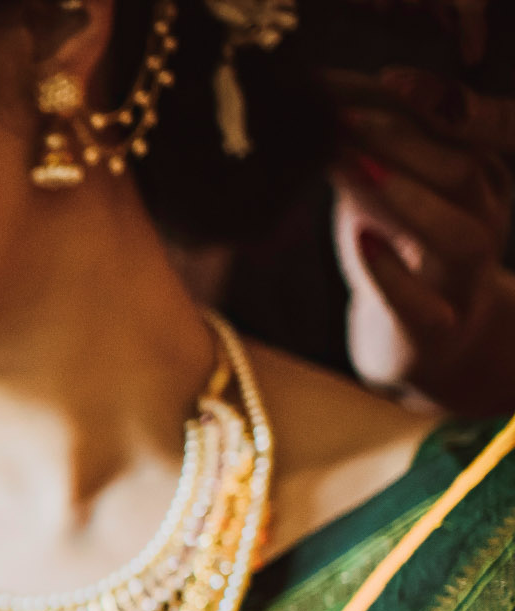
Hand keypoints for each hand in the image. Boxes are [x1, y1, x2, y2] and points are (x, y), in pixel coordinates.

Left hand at [330, 70, 514, 414]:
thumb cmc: (399, 252)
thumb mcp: (383, 192)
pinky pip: (420, 303)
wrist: (422, 338)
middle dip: (404, 142)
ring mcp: (463, 280)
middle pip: (464, 171)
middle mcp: (484, 223)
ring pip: (457, 235)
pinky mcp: (433, 329)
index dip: (433, 103)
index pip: (466, 132)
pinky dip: (389, 273)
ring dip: (405, 198)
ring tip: (355, 171)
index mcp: (479, 180)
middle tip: (345, 120)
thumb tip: (319, 98)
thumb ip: (368, 150)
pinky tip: (360, 242)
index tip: (384, 79)